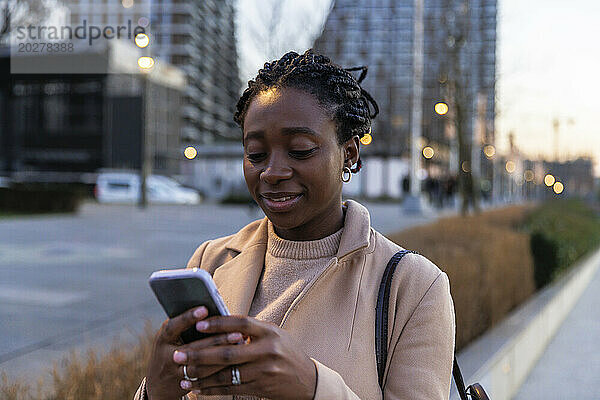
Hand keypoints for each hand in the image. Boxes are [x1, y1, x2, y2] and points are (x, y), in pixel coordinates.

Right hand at [145, 306, 244, 399]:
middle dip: (218, 340)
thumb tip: (213, 310)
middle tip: (238, 333)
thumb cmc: (171, 349)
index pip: (174, 326)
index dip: (188, 318)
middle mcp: (167, 356)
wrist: (158, 385)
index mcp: (163, 338)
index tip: (205, 309)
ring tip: (241, 346)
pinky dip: (222, 370)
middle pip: (195, 348)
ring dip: (224, 357)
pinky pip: (206, 380)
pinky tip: (237, 362)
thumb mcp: (172, 337)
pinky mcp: (186, 386)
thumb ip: (186, 326)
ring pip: (203, 367)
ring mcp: (175, 373)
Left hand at [173, 316, 316, 399]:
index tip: (198, 324)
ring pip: (227, 374)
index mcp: (270, 331)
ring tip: (183, 376)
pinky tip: (198, 389)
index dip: (218, 323)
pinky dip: (213, 389)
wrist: (308, 381)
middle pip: (227, 352)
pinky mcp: (261, 387)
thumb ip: (252, 331)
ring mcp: (265, 370)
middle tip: (178, 355)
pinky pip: (232, 389)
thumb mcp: (275, 335)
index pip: (240, 323)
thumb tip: (221, 324)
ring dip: (202, 376)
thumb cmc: (286, 353)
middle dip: (199, 355)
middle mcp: (267, 350)